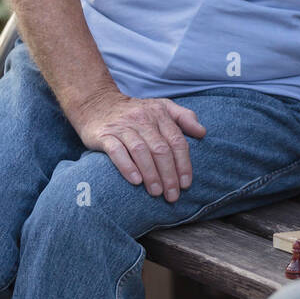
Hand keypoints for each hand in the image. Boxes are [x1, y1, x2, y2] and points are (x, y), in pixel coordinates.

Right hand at [72, 90, 205, 200]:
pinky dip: (127, 166)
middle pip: (160, 149)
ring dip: (151, 174)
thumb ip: (184, 117)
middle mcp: (142, 119)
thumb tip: (202, 132)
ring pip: (141, 151)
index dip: (183, 164)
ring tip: (156, 193)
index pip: (176, 141)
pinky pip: (117, 151)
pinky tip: (136, 181)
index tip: (186, 184)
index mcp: (159, 114)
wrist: (97, 103)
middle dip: (169, 175)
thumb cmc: (134, 111)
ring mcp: (123, 127)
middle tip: (172, 195)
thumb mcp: (161, 107)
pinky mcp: (104, 135)